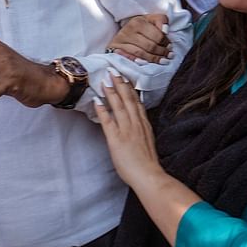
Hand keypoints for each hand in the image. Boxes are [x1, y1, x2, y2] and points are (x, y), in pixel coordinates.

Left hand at [94, 70, 164, 188]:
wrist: (149, 176)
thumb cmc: (148, 164)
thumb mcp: (148, 142)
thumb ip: (142, 132)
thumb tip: (138, 126)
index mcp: (144, 125)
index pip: (137, 103)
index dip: (131, 89)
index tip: (126, 78)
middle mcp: (136, 124)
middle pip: (128, 99)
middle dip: (120, 84)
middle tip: (114, 71)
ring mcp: (126, 130)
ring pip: (119, 106)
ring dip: (111, 92)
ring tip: (105, 80)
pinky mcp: (116, 139)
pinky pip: (108, 121)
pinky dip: (102, 109)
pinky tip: (97, 100)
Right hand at [108, 14, 171, 62]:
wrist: (122, 34)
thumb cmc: (139, 28)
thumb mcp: (150, 20)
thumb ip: (161, 21)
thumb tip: (165, 30)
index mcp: (138, 21)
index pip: (157, 35)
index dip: (166, 43)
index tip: (170, 47)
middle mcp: (128, 30)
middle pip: (149, 45)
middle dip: (161, 52)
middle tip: (168, 56)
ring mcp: (121, 40)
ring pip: (141, 53)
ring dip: (153, 59)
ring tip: (162, 61)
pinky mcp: (115, 49)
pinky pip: (129, 58)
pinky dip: (139, 61)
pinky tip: (147, 64)